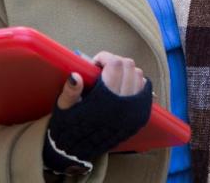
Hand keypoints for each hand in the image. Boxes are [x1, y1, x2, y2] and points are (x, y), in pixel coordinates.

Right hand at [45, 51, 151, 176]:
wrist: (79, 151)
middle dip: (115, 62)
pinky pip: (145, 89)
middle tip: (103, 69)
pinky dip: (137, 82)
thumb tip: (76, 75)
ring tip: (113, 77)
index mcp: (104, 101)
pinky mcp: (140, 116)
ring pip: (139, 75)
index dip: (105, 58)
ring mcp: (134, 111)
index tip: (95, 63)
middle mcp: (123, 105)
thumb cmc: (69, 127)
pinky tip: (124, 86)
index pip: (114, 65)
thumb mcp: (64, 108)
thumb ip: (70, 91)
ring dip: (127, 72)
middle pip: (129, 66)